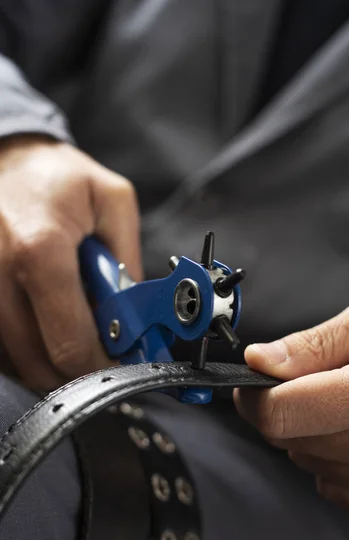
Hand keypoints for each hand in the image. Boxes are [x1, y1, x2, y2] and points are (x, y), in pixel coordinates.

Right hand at [0, 135, 141, 390]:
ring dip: (50, 362)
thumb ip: (127, 263)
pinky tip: (44, 325)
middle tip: (101, 354)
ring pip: (16, 362)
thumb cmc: (59, 178)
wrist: (6, 159)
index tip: (120, 366)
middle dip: (79, 371)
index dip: (102, 367)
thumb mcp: (113, 202)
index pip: (70, 343)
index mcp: (40, 249)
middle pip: (39, 364)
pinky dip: (26, 349)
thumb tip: (135, 320)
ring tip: (72, 330)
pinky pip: (1, 346)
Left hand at [234, 292, 348, 529]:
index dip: (254, 394)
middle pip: (287, 439)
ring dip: (313, 432)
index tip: (256, 379)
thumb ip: (317, 343)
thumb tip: (259, 361)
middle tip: (320, 382)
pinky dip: (336, 459)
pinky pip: (333, 486)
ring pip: (306, 462)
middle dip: (287, 407)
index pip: (282, 414)